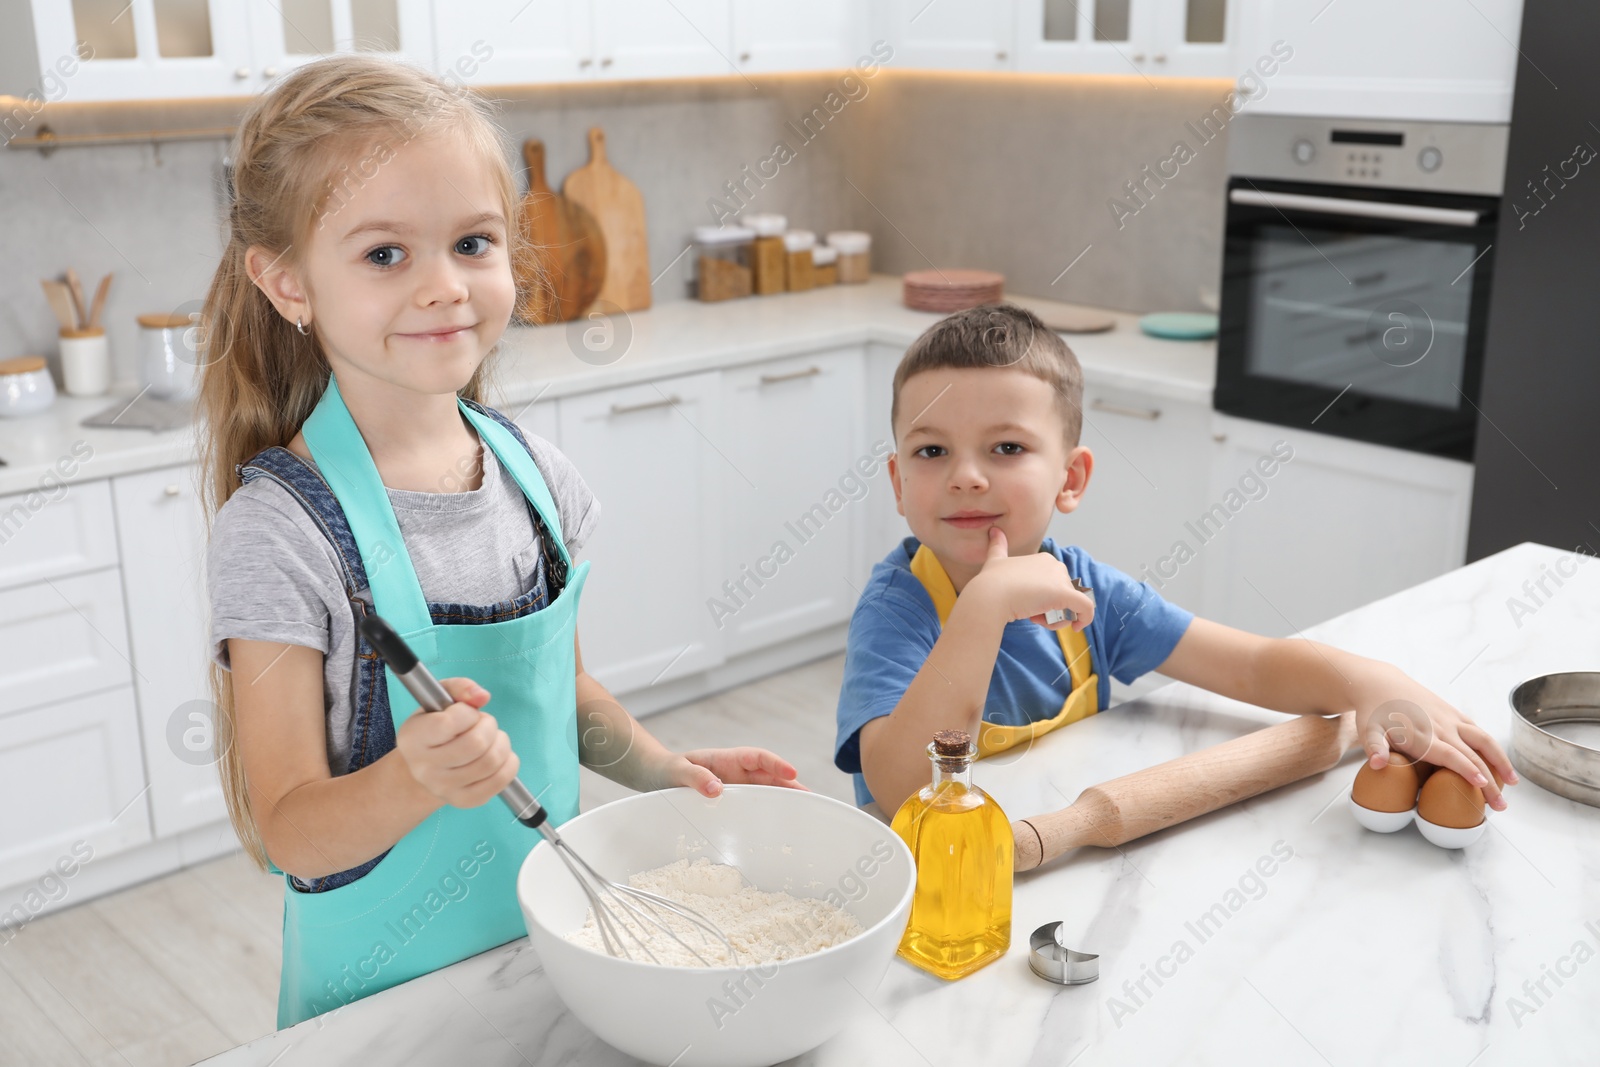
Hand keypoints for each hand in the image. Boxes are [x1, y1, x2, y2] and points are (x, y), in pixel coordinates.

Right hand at [395, 677, 520, 808]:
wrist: (427, 767)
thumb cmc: (436, 726)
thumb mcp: (440, 698)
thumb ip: (460, 688)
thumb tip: (482, 696)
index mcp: (412, 738)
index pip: (450, 722)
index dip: (467, 712)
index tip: (464, 713)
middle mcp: (423, 768)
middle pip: (476, 744)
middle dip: (489, 726)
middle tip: (483, 724)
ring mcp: (443, 788)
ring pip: (491, 761)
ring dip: (501, 742)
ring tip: (491, 738)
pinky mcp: (464, 801)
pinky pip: (500, 781)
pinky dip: (509, 763)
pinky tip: (499, 755)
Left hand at [654, 747, 807, 797]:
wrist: (657, 778)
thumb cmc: (668, 770)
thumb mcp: (677, 771)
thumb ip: (695, 777)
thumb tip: (717, 789)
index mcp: (727, 759)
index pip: (757, 758)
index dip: (775, 764)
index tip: (792, 772)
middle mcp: (736, 772)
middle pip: (768, 775)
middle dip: (789, 784)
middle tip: (809, 798)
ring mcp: (735, 788)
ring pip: (765, 790)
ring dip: (783, 798)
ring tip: (802, 812)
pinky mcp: (731, 802)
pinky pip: (752, 805)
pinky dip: (766, 812)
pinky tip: (776, 825)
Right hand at [968, 526, 1094, 630]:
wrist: (989, 596)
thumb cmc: (990, 581)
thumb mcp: (994, 560)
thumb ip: (997, 546)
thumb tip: (994, 530)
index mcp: (1044, 559)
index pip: (1055, 585)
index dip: (1044, 599)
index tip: (1028, 607)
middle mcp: (1056, 566)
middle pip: (1064, 596)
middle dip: (1051, 609)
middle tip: (1032, 615)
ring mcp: (1060, 579)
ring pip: (1071, 605)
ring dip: (1057, 618)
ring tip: (1037, 619)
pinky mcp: (1065, 595)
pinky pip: (1086, 608)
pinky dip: (1085, 618)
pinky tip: (1077, 627)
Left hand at [1354, 669, 1517, 810]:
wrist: (1380, 683)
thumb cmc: (1374, 711)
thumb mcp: (1368, 730)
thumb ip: (1374, 748)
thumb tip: (1377, 765)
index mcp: (1423, 735)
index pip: (1450, 755)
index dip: (1466, 769)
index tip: (1482, 785)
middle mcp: (1442, 726)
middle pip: (1472, 755)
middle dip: (1490, 781)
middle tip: (1501, 806)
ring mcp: (1451, 718)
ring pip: (1484, 740)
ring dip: (1501, 761)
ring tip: (1513, 783)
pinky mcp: (1454, 713)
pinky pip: (1479, 731)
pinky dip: (1493, 747)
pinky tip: (1500, 762)